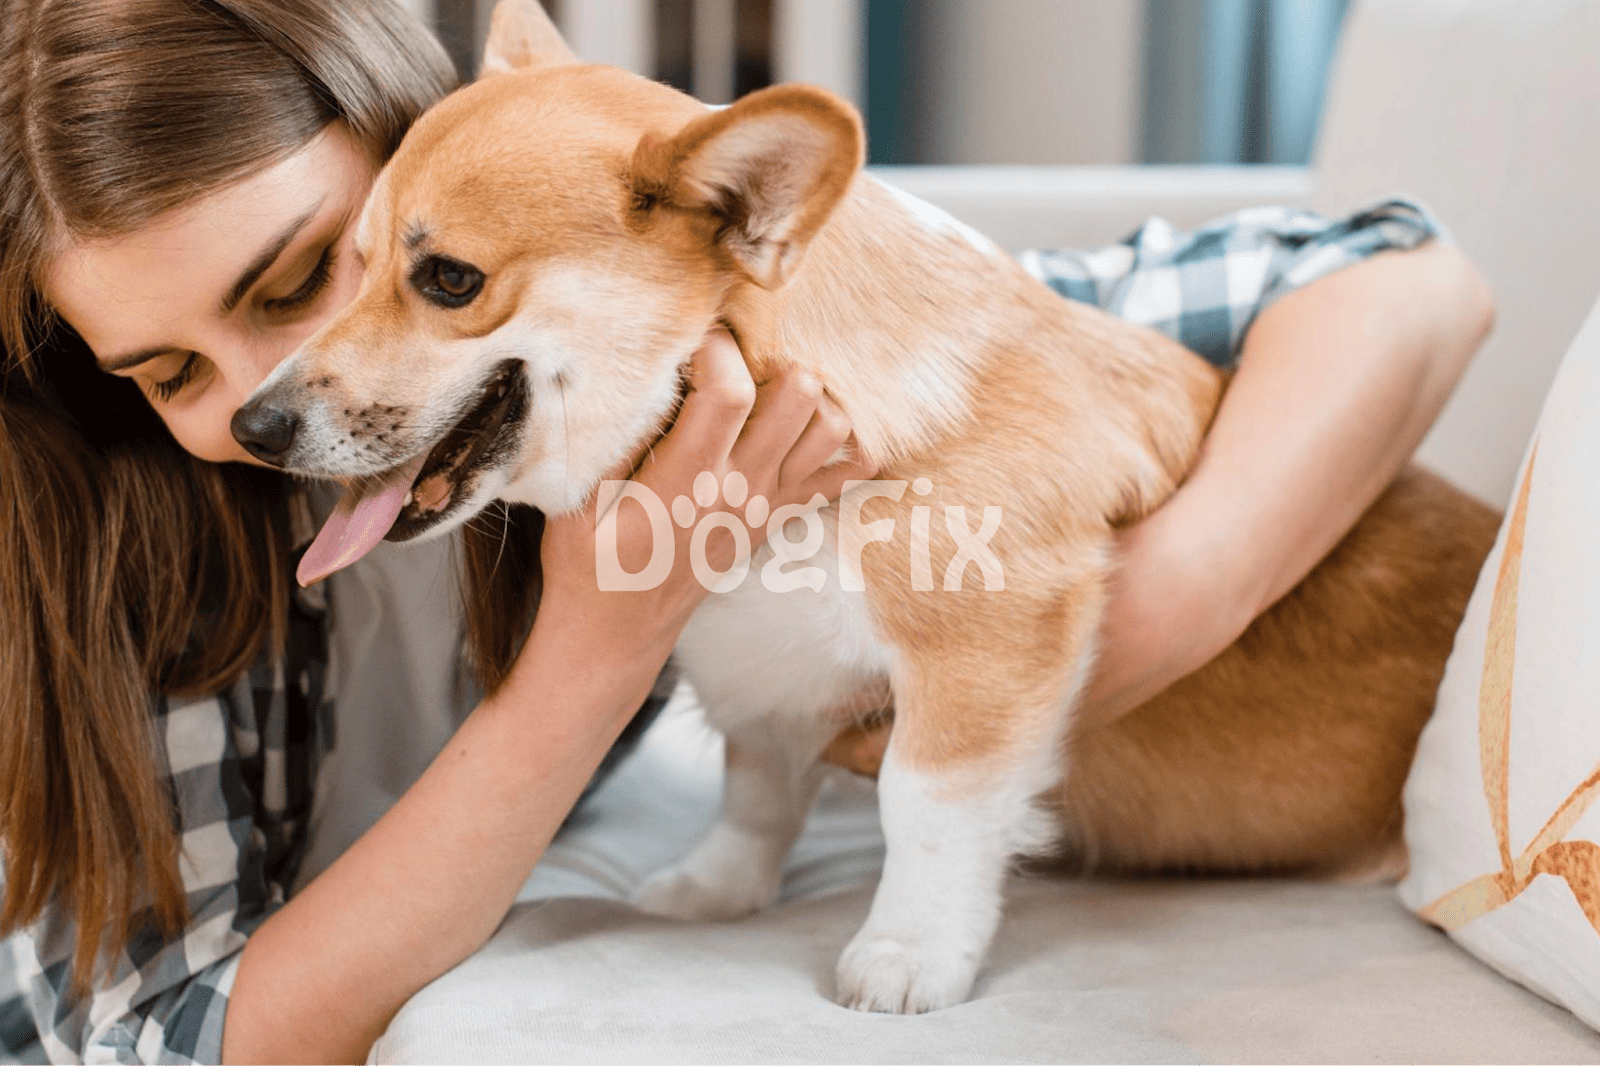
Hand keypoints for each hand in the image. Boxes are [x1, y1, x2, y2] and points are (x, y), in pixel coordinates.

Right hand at [539, 329, 876, 654]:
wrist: (618, 630)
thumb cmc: (589, 561)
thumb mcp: (576, 499)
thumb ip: (609, 435)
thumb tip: (635, 366)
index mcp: (688, 482)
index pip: (729, 392)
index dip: (715, 347)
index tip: (691, 332)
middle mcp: (742, 489)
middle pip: (800, 394)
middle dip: (770, 354)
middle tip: (736, 348)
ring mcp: (770, 504)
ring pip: (833, 426)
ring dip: (810, 392)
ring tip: (766, 378)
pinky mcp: (781, 515)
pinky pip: (845, 473)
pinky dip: (845, 442)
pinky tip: (810, 419)